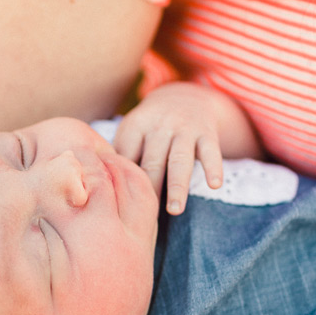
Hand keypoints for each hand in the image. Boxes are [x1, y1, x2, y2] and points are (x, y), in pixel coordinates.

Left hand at [114, 82, 225, 214]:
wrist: (186, 96)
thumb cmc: (150, 127)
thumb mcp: (132, 131)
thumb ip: (120, 155)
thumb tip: (101, 189)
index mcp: (136, 125)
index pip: (127, 155)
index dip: (124, 179)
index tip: (118, 204)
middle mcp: (159, 125)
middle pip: (152, 161)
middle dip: (149, 188)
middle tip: (144, 218)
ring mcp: (184, 129)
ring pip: (180, 160)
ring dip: (177, 186)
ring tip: (175, 210)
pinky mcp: (207, 133)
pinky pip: (211, 152)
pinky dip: (213, 167)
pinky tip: (214, 185)